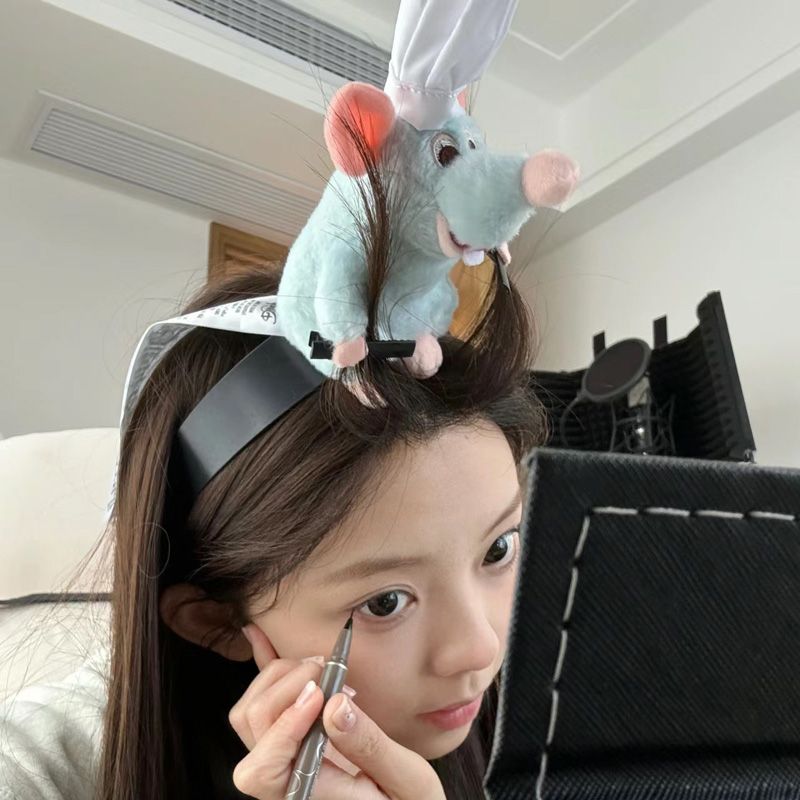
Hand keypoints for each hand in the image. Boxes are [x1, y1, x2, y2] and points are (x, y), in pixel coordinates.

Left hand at [229, 623, 445, 799]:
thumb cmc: (406, 798)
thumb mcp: (405, 779)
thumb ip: (369, 746)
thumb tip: (335, 704)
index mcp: (310, 795)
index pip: (264, 769)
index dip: (284, 725)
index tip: (320, 693)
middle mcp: (286, 779)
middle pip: (253, 727)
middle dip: (288, 686)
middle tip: (328, 669)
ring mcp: (283, 758)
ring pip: (249, 713)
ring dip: (279, 677)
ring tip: (321, 669)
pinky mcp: (291, 738)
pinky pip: (261, 701)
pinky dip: (262, 669)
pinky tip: (260, 636)